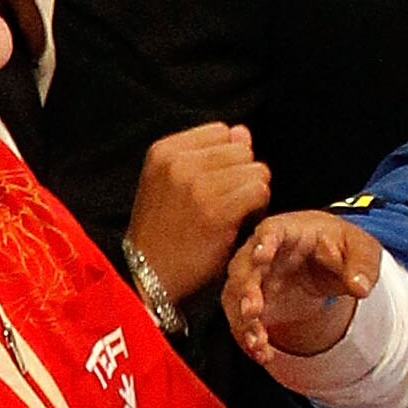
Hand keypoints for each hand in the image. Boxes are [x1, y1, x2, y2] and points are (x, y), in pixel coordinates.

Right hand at [128, 122, 270, 302]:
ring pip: (257, 169)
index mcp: (164, 150)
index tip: (216, 183)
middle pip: (243, 150)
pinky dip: (258, 208)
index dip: (227, 157)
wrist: (146, 276)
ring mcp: (197, 185)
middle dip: (243, 174)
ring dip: (253, 192)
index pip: (222, 131)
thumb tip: (242, 131)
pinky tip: (241, 222)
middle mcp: (179, 162)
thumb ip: (208, 153)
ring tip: (233, 212)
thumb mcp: (172, 184)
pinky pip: (260, 191)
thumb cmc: (163, 231)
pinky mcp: (217, 211)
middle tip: (227, 202)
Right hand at [224, 209, 382, 362]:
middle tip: (252, 310)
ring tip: (258, 343)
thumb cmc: (339, 247)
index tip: (262, 256)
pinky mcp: (252, 304)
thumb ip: (362, 265)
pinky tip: (263, 354)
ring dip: (245, 321)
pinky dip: (250, 338)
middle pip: (244, 267)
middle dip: (246, 289)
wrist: (325, 263)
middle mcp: (261, 253)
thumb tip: (361, 287)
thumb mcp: (361, 250)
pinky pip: (243, 321)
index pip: (271, 230)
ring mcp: (253, 279)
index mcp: (288, 230)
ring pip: (238, 299)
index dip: (264, 242)